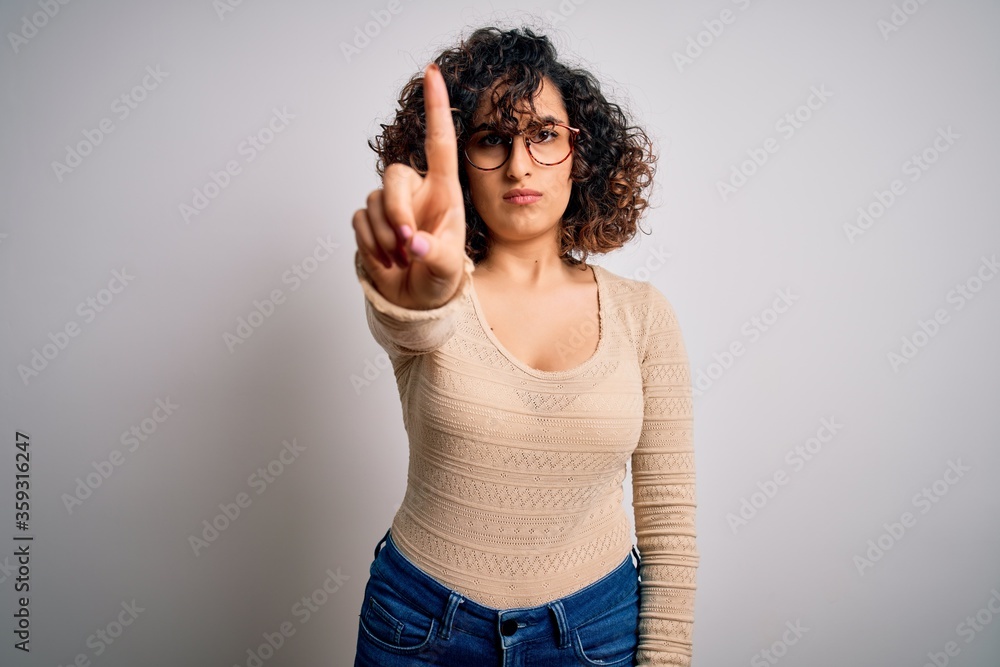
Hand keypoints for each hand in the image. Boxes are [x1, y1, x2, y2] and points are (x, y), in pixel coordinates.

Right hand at [352, 62, 467, 309]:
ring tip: (401, 260)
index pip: (440, 142)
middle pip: (394, 176)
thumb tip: (412, 243)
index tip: (433, 73)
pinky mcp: (368, 220)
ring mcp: (389, 205)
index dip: (437, 107)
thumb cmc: (440, 278)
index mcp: (443, 192)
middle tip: (405, 242)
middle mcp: (415, 191)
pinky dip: (370, 245)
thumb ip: (433, 254)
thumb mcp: (446, 270)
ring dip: (384, 237)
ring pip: (373, 203)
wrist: (416, 301)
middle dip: (395, 211)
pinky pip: (359, 221)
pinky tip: (386, 261)